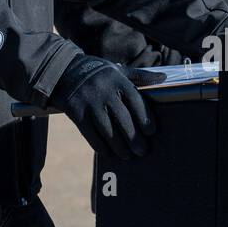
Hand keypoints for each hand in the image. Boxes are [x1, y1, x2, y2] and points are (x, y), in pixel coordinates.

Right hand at [47, 54, 165, 159]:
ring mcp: (89, 102)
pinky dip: (100, 146)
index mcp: (117, 79)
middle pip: (123, 119)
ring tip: (127, 155)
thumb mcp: (117, 71)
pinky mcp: (76, 112)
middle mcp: (104, 90)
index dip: (145, 118)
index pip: (136, 101)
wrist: (63, 71)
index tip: (151, 132)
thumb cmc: (98, 73)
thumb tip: (164, 78)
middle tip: (142, 151)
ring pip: (107, 130)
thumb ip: (140, 76)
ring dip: (119, 146)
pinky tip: (108, 153)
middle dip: (134, 138)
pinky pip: (90, 134)